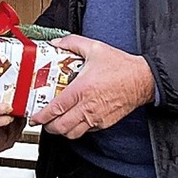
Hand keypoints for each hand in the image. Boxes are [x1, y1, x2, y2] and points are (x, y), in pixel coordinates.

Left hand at [29, 35, 154, 138]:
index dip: (41, 116)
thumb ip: (72, 43)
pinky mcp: (104, 123)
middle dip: (48, 126)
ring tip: (56, 122)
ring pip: (72, 134)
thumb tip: (56, 43)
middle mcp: (88, 107)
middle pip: (61, 127)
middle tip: (42, 120)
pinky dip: (76, 129)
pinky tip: (73, 119)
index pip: (56, 109)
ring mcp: (96, 118)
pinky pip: (85, 132)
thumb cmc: (121, 66)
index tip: (34, 116)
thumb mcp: (94, 47)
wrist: (143, 79)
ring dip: (61, 130)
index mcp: (82, 89)